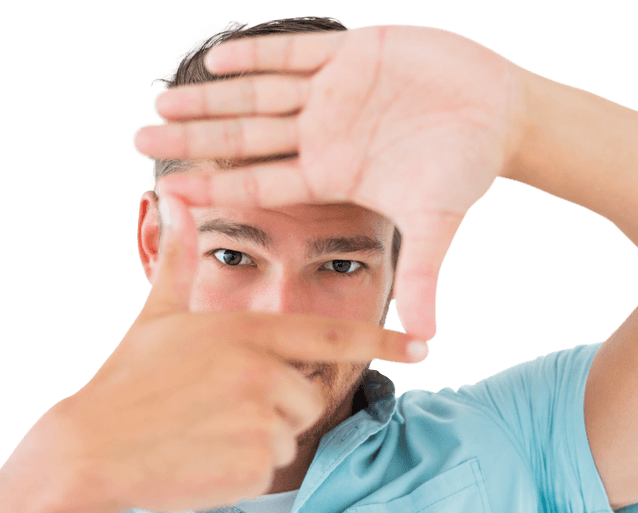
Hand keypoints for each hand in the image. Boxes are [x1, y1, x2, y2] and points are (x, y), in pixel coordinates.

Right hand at [35, 193, 427, 512]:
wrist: (90, 449)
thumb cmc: (125, 380)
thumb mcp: (155, 317)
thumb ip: (178, 261)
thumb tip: (172, 201)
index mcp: (247, 327)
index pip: (332, 331)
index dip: (383, 338)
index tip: (424, 343)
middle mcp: (263, 367)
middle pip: (310, 392)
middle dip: (276, 404)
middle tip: (216, 408)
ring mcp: (261, 414)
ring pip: (293, 431)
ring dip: (259, 436)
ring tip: (206, 429)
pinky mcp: (256, 459)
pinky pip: (274, 464)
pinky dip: (246, 467)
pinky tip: (204, 455)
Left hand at [131, 24, 527, 341]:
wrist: (497, 114)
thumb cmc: (466, 168)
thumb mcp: (438, 222)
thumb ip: (424, 272)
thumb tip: (426, 337)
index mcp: (331, 174)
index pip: (261, 181)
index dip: (216, 184)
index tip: (171, 189)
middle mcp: (322, 134)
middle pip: (244, 136)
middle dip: (194, 137)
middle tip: (139, 138)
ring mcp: (333, 92)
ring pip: (258, 93)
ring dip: (211, 97)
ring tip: (163, 99)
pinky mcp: (354, 52)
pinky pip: (296, 51)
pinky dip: (261, 53)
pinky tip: (219, 59)